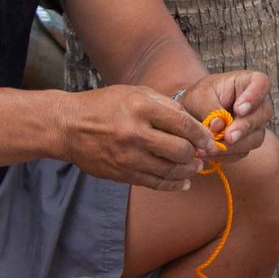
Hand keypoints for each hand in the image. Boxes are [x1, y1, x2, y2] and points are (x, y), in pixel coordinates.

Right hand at [57, 84, 213, 189]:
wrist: (69, 127)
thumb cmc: (105, 106)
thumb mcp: (135, 93)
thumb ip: (166, 106)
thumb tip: (194, 125)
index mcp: (141, 108)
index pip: (183, 124)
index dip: (202, 135)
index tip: (209, 140)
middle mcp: (135, 133)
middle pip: (181, 150)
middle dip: (196, 154)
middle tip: (201, 153)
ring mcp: (128, 157)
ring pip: (171, 170)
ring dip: (188, 170)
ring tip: (193, 166)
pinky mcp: (123, 174)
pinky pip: (156, 184)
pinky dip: (174, 184)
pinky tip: (183, 182)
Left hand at [175, 70, 274, 157]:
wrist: (193, 115)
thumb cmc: (199, 98)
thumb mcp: (199, 97)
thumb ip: (209, 109)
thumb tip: (220, 126)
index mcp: (247, 82)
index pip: (261, 83)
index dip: (254, 96)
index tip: (239, 109)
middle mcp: (258, 103)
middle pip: (263, 114)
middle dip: (244, 127)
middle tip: (228, 136)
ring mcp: (255, 124)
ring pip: (256, 137)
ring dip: (235, 145)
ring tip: (212, 148)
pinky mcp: (248, 142)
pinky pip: (243, 151)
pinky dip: (226, 154)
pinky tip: (210, 153)